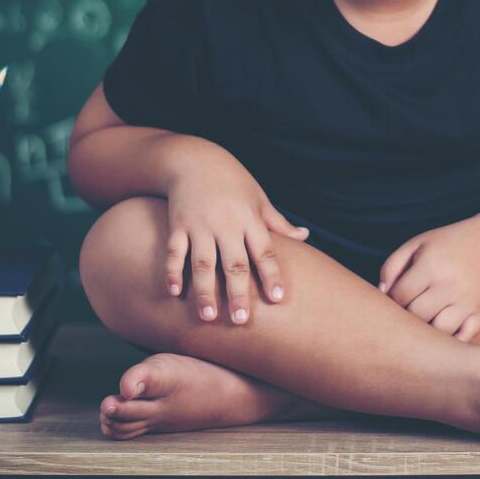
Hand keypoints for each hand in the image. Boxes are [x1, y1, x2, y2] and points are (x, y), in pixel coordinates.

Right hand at [163, 164, 309, 325]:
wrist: (194, 159)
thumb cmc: (233, 182)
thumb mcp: (259, 199)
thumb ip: (279, 222)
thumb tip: (306, 236)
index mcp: (250, 219)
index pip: (264, 250)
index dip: (271, 274)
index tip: (277, 298)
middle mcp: (226, 223)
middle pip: (234, 262)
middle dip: (238, 292)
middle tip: (242, 320)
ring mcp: (200, 225)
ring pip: (203, 262)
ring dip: (205, 290)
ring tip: (208, 317)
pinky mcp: (178, 225)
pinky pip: (175, 251)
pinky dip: (173, 272)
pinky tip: (175, 293)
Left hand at [377, 221, 479, 341]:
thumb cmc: (446, 245)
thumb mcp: (416, 245)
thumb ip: (392, 266)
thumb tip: (382, 293)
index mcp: (432, 265)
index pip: (400, 295)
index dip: (391, 299)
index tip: (394, 297)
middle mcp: (450, 285)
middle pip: (417, 315)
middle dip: (406, 316)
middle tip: (405, 310)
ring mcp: (467, 301)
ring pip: (439, 331)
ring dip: (427, 331)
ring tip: (422, 321)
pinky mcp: (479, 312)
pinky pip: (463, 338)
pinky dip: (451, 340)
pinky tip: (442, 332)